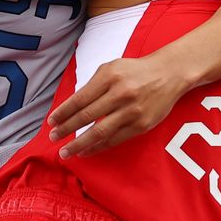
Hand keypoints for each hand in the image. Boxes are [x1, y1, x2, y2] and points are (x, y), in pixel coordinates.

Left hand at [46, 56, 187, 157]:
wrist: (168, 74)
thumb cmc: (135, 71)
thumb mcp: (112, 67)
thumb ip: (93, 84)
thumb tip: (72, 106)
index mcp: (109, 77)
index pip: (80, 99)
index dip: (63, 112)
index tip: (51, 122)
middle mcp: (120, 93)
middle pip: (86, 116)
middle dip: (66, 129)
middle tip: (53, 138)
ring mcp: (132, 111)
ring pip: (99, 132)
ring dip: (79, 144)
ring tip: (66, 152)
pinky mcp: (141, 125)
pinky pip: (115, 139)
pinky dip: (98, 147)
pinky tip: (87, 151)